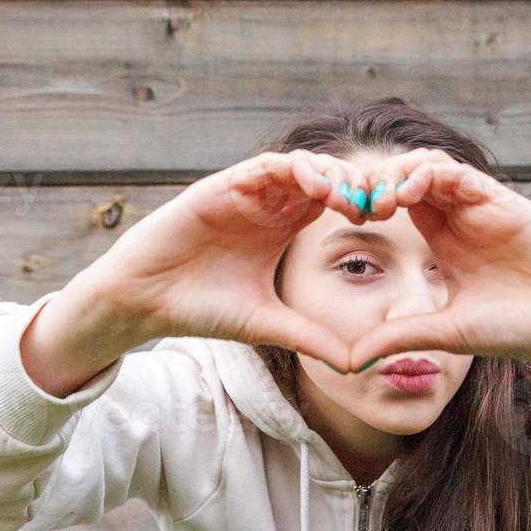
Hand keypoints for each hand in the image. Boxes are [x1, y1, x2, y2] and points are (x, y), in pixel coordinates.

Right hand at [87, 150, 377, 372]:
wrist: (145, 302)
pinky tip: (313, 186)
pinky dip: (291, 170)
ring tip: (349, 195)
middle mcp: (266, 205)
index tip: (385, 222)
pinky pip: (263, 167)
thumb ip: (310, 337)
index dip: (361, 205)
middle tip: (378, 203)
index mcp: (281, 228)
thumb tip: (356, 365)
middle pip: (323, 177)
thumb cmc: (201, 308)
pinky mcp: (221, 187)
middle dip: (354, 185)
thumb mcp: (267, 324)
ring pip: (298, 166)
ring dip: (328, 173)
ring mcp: (244, 193)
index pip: (331, 202)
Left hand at [346, 150, 530, 425]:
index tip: (338, 223)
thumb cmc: (516, 329)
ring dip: (396, 175)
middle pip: (404, 177)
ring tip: (375, 200)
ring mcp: (479, 206)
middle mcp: (458, 218)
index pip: (394, 205)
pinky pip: (457, 173)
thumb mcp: (445, 333)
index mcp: (442, 243)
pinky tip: (407, 192)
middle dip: (372, 184)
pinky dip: (429, 174)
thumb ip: (401, 338)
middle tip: (347, 204)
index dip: (363, 206)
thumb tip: (350, 362)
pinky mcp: (500, 199)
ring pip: (427, 167)